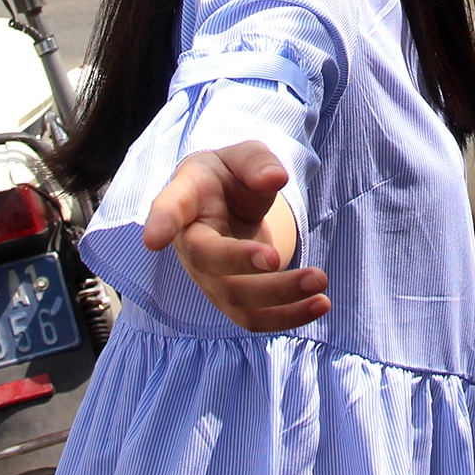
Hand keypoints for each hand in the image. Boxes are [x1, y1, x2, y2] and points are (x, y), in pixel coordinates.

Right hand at [143, 142, 329, 332]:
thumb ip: (256, 162)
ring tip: (320, 285)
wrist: (228, 204)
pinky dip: (286, 318)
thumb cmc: (230, 177)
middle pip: (209, 261)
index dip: (161, 223)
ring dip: (278, 297)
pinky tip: (320, 305)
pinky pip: (254, 318)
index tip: (154, 240)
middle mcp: (191, 244)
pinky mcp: (232, 297)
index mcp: (186, 200)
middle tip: (278, 257)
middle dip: (242, 263)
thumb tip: (274, 178)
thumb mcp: (243, 156)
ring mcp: (209, 276)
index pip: (169, 209)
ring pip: (235, 298)